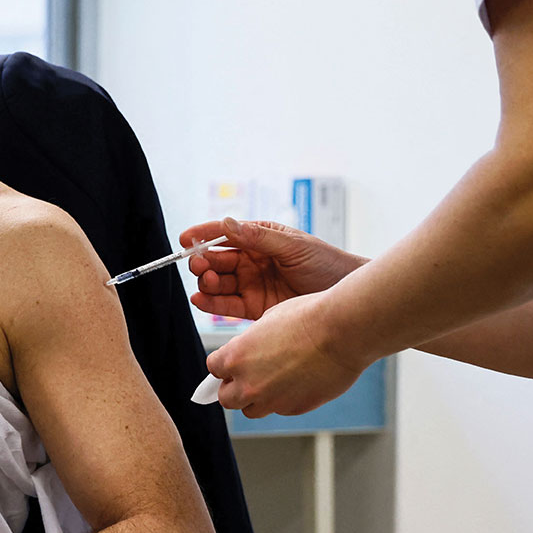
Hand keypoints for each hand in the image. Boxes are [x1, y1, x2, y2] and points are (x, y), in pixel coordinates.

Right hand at [180, 217, 363, 320]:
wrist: (346, 295)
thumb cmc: (326, 264)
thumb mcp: (292, 246)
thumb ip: (258, 237)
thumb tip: (227, 224)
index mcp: (260, 239)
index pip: (225, 234)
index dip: (203, 235)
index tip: (185, 239)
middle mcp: (252, 261)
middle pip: (217, 260)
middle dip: (203, 261)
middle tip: (199, 265)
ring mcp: (252, 284)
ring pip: (219, 282)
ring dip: (207, 282)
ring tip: (207, 282)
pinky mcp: (255, 308)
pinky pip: (227, 305)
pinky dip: (211, 303)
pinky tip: (201, 300)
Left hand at [206, 294, 370, 416]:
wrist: (342, 332)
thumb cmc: (308, 318)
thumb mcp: (267, 321)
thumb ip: (250, 343)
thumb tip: (246, 354)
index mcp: (236, 357)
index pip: (214, 368)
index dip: (224, 364)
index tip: (233, 362)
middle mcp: (248, 383)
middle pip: (226, 398)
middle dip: (234, 387)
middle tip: (249, 376)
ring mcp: (271, 400)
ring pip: (251, 410)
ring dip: (255, 399)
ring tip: (273, 381)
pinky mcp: (293, 409)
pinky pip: (278, 409)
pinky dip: (282, 400)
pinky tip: (296, 382)